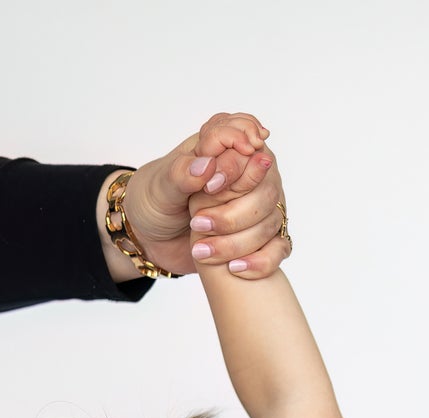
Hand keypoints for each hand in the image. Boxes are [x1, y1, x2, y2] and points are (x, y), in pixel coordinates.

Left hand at [121, 111, 289, 279]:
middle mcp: (247, 171)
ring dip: (238, 240)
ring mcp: (257, 205)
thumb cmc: (154, 201)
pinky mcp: (260, 236)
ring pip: (270, 219)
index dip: (234, 164)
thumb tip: (207, 166)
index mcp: (222, 144)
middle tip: (198, 222)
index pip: (248, 138)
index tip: (210, 186)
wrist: (151, 238)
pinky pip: (278, 248)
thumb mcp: (159, 186)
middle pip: (266, 186)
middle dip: (234, 211)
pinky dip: (261, 261)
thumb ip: (182, 173)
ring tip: (201, 248)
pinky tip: (235, 268)